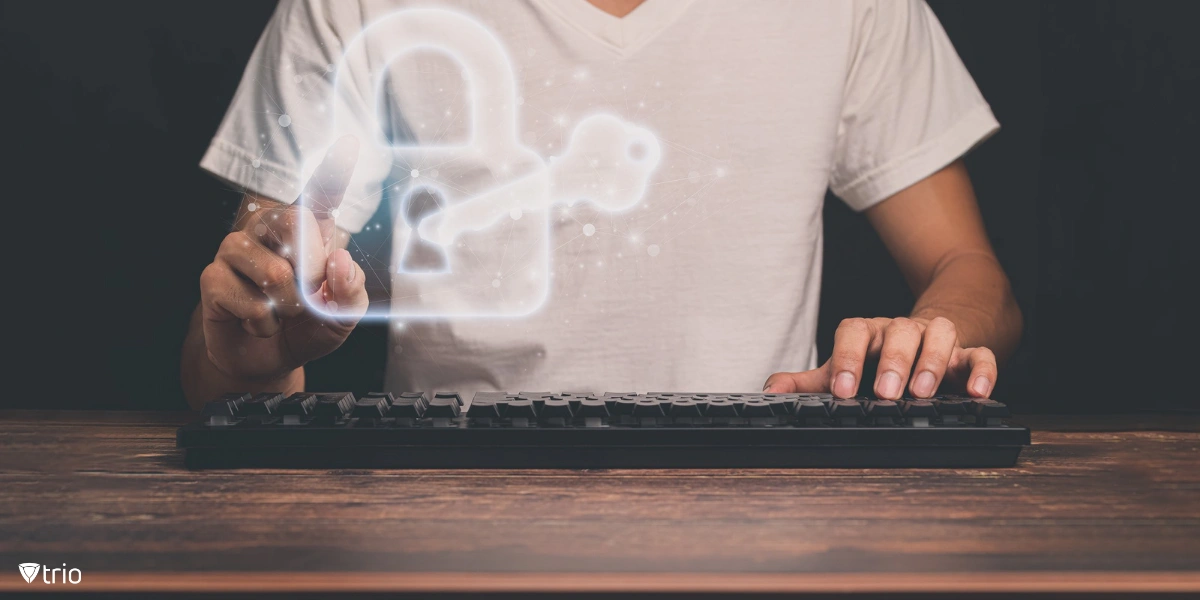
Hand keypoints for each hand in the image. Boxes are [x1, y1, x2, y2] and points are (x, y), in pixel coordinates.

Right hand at [198, 136, 366, 381]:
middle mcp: (269, 229)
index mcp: (307, 231)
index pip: (319, 195)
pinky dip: (262, 321)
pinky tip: (256, 320)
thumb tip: (340, 262)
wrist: (268, 359)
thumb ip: (351, 292)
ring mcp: (237, 248)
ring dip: (287, 305)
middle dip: (312, 272)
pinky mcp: (212, 277)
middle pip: (296, 222)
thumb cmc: (307, 327)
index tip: (348, 144)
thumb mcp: (342, 315)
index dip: (332, 171)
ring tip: (280, 312)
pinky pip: (248, 299)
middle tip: (308, 295)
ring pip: (274, 271)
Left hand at [762, 317, 996, 398]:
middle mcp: (902, 330)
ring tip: (924, 393)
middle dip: (894, 362)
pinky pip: (979, 354)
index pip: (855, 332)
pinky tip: (977, 392)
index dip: (848, 358)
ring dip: (932, 361)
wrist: (923, 342)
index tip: (843, 390)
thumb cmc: (877, 361)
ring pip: (939, 334)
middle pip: (899, 332)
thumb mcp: (843, 370)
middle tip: (887, 393)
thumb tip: (770, 391)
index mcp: (869, 332)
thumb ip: (809, 382)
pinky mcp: (967, 353)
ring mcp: (936, 339)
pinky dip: (981, 370)